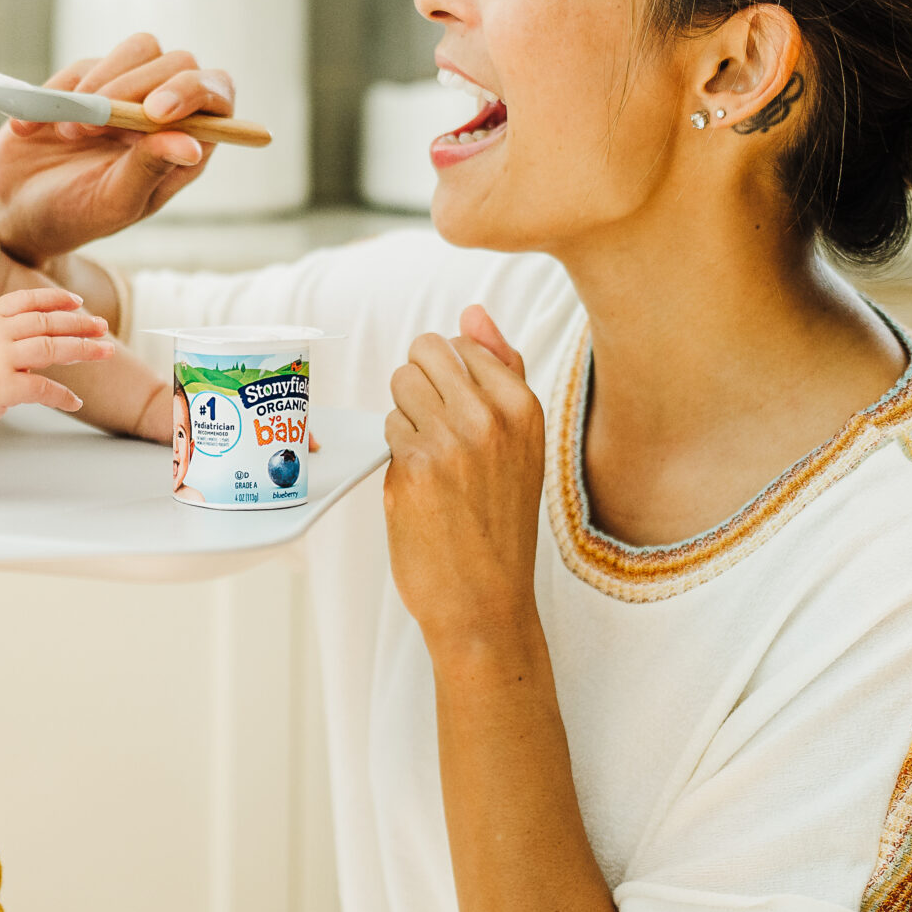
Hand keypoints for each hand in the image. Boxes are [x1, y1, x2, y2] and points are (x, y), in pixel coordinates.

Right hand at [0, 32, 235, 266]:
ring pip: (140, 49)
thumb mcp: (114, 202)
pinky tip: (31, 130)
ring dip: (102, 84)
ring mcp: (129, 91)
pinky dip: (58, 94)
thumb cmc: (75, 216)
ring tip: (68, 132)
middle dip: (136, 87)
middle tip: (94, 125)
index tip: (153, 111)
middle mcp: (166, 112)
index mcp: (188, 144)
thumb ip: (150, 169)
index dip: (194, 91)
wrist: (16, 210)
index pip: (216, 95)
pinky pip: (85, 65)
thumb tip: (192, 146)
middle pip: (180, 62)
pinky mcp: (89, 79)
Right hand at [0, 286, 117, 435]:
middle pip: (47, 321)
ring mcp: (0, 359)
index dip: (55, 298)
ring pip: (52, 347)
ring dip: (84, 349)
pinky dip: (63, 396)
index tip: (77, 301)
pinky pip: (44, 388)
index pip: (27, 299)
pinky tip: (76, 402)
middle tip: (103, 327)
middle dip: (80, 323)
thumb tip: (30, 340)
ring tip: (106, 352)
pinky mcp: (4, 387)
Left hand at [383, 306, 547, 641]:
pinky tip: (420, 486)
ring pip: (400, 384)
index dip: (450, 380)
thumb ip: (499, 369)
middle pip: (424, 352)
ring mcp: (450, 439)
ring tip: (432, 461)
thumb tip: (472, 311)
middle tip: (439, 433)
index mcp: (523, 405)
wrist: (485, 600)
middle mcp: (490, 416)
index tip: (464, 422)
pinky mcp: (413, 466)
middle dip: (420, 384)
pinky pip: (387, 425)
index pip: (462, 342)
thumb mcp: (521, 442)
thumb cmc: (499, 521)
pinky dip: (396, 451)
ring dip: (405, 417)